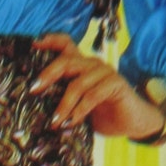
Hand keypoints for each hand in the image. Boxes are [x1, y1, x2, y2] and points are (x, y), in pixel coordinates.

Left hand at [32, 33, 165, 139]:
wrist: (132, 123)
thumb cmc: (102, 113)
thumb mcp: (77, 105)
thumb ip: (63, 97)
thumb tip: (36, 103)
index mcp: (82, 65)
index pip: (66, 45)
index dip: (50, 41)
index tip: (34, 44)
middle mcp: (93, 64)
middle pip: (66, 61)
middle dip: (48, 75)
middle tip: (34, 90)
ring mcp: (105, 72)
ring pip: (78, 83)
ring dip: (64, 105)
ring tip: (55, 122)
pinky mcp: (116, 83)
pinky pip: (93, 95)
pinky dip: (80, 110)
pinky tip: (73, 122)